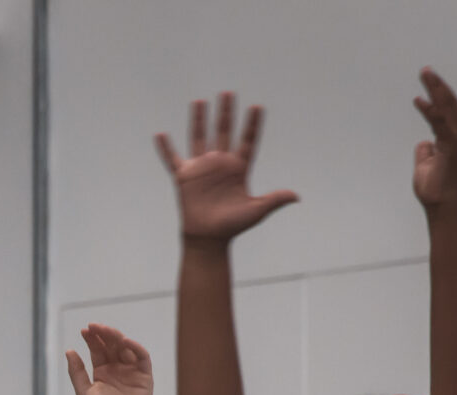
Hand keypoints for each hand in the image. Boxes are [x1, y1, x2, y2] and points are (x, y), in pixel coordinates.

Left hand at [65, 323, 152, 394]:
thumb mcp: (84, 392)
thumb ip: (77, 372)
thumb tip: (69, 350)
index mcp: (102, 372)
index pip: (97, 350)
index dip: (92, 339)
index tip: (84, 330)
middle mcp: (117, 369)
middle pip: (111, 346)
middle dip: (103, 334)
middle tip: (94, 326)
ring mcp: (131, 371)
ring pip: (125, 348)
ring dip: (117, 338)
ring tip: (107, 331)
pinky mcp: (145, 376)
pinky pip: (142, 357)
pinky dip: (135, 347)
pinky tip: (125, 342)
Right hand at [155, 93, 298, 243]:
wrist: (208, 239)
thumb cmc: (232, 226)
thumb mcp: (256, 211)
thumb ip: (274, 200)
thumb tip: (296, 196)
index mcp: (238, 168)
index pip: (247, 141)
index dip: (252, 124)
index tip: (257, 106)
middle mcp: (220, 163)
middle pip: (223, 131)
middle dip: (226, 112)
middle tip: (228, 92)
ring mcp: (201, 168)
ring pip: (199, 137)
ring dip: (199, 120)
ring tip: (199, 101)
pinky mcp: (184, 177)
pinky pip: (172, 159)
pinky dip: (165, 148)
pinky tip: (160, 134)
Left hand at [411, 68, 456, 209]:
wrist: (442, 206)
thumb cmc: (434, 189)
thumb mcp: (425, 165)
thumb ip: (425, 151)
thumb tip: (424, 142)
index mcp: (453, 138)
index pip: (446, 111)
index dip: (437, 95)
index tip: (427, 82)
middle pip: (449, 104)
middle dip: (438, 85)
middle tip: (426, 70)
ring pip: (447, 109)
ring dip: (436, 90)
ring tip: (425, 74)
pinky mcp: (453, 147)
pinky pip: (441, 124)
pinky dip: (430, 111)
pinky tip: (420, 100)